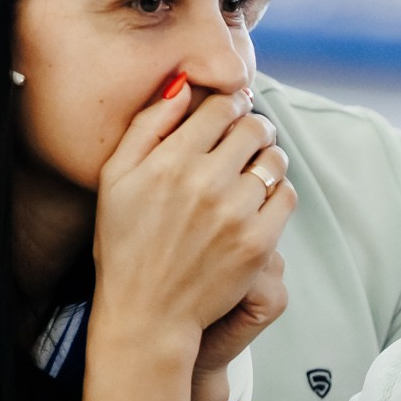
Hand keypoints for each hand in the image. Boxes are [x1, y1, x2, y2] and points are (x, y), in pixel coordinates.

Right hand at [85, 80, 294, 400]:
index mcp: (168, 160)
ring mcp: (234, 214)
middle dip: (252, 128)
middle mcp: (204, 182)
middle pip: (253, 128)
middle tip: (247, 139)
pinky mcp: (258, 243)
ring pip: (274, 161)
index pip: (220, 107)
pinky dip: (277, 192)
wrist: (146, 313)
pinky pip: (285, 196)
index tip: (229, 114)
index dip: (229, 105)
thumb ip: (147, 126)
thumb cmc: (124, 244)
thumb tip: (183, 86)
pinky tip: (259, 200)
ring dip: (267, 158)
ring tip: (253, 169)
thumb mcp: (115, 178)